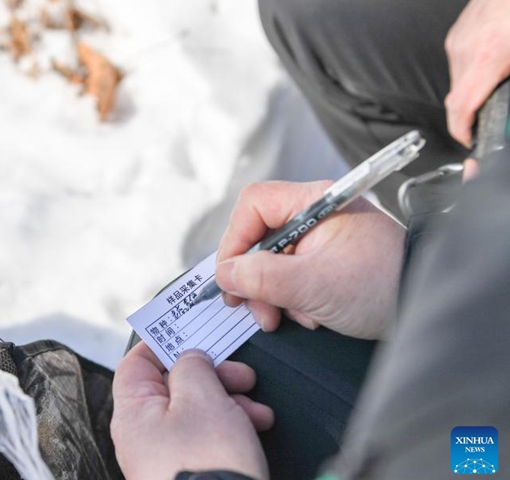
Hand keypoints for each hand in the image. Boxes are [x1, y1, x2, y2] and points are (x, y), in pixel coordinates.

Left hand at [111, 343, 272, 479]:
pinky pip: (207, 436)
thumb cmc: (207, 463)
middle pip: (173, 386)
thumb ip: (192, 367)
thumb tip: (189, 359)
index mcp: (133, 413)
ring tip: (257, 410)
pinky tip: (256, 425)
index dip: (163, 344)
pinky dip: (231, 426)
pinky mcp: (189, 471)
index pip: (137, 364)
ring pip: (196, 410)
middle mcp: (143, 435)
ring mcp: (165, 455)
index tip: (190, 333)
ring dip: (230, 401)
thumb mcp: (202, 398)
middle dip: (212, 376)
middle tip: (241, 374)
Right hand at [215, 181, 404, 339]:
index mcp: (315, 202)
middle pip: (261, 237)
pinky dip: (293, 298)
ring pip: (274, 260)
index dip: (235, 240)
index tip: (230, 277)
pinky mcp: (330, 259)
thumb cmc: (382, 286)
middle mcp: (317, 214)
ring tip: (289, 317)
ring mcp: (324, 237)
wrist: (428, 307)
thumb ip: (262, 277)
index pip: (254, 206)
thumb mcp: (314, 285)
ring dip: (273, 293)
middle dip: (254, 277)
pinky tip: (310, 315)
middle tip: (256, 309)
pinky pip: (294, 274)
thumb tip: (225, 275)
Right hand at [445, 0, 509, 146]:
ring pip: (457, 82)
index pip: (461, 107)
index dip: (462, 131)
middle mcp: (466, 50)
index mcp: (488, 56)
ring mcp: (457, 42)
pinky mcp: (455, 36)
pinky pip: (458, 65)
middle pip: (457, 98)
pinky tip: (490, 65)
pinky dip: (471, 73)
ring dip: (472, 91)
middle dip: (470, 113)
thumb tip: (507, 106)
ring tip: (492, 86)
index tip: (468, 139)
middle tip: (485, 119)